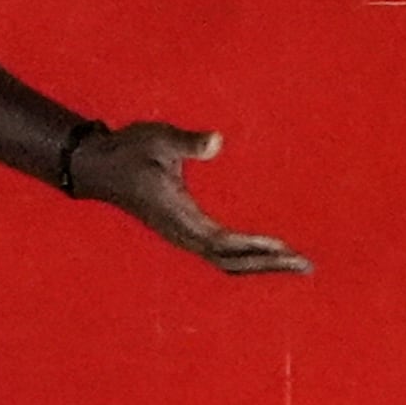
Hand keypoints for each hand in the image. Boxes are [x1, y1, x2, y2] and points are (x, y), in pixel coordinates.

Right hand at [63, 122, 312, 275]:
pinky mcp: (182, 233)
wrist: (98, 165)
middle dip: (268, 265)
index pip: (221, 241)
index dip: (253, 246)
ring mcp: (181, 236)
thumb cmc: (130, 148)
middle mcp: (181, 233)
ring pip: (225, 263)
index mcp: (177, 214)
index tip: (283, 247)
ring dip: (261, 266)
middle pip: (230, 262)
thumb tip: (217, 141)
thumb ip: (188, 141)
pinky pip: (219, 255)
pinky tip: (266, 255)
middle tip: (306, 264)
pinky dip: (246, 259)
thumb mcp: (158, 138)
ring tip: (295, 264)